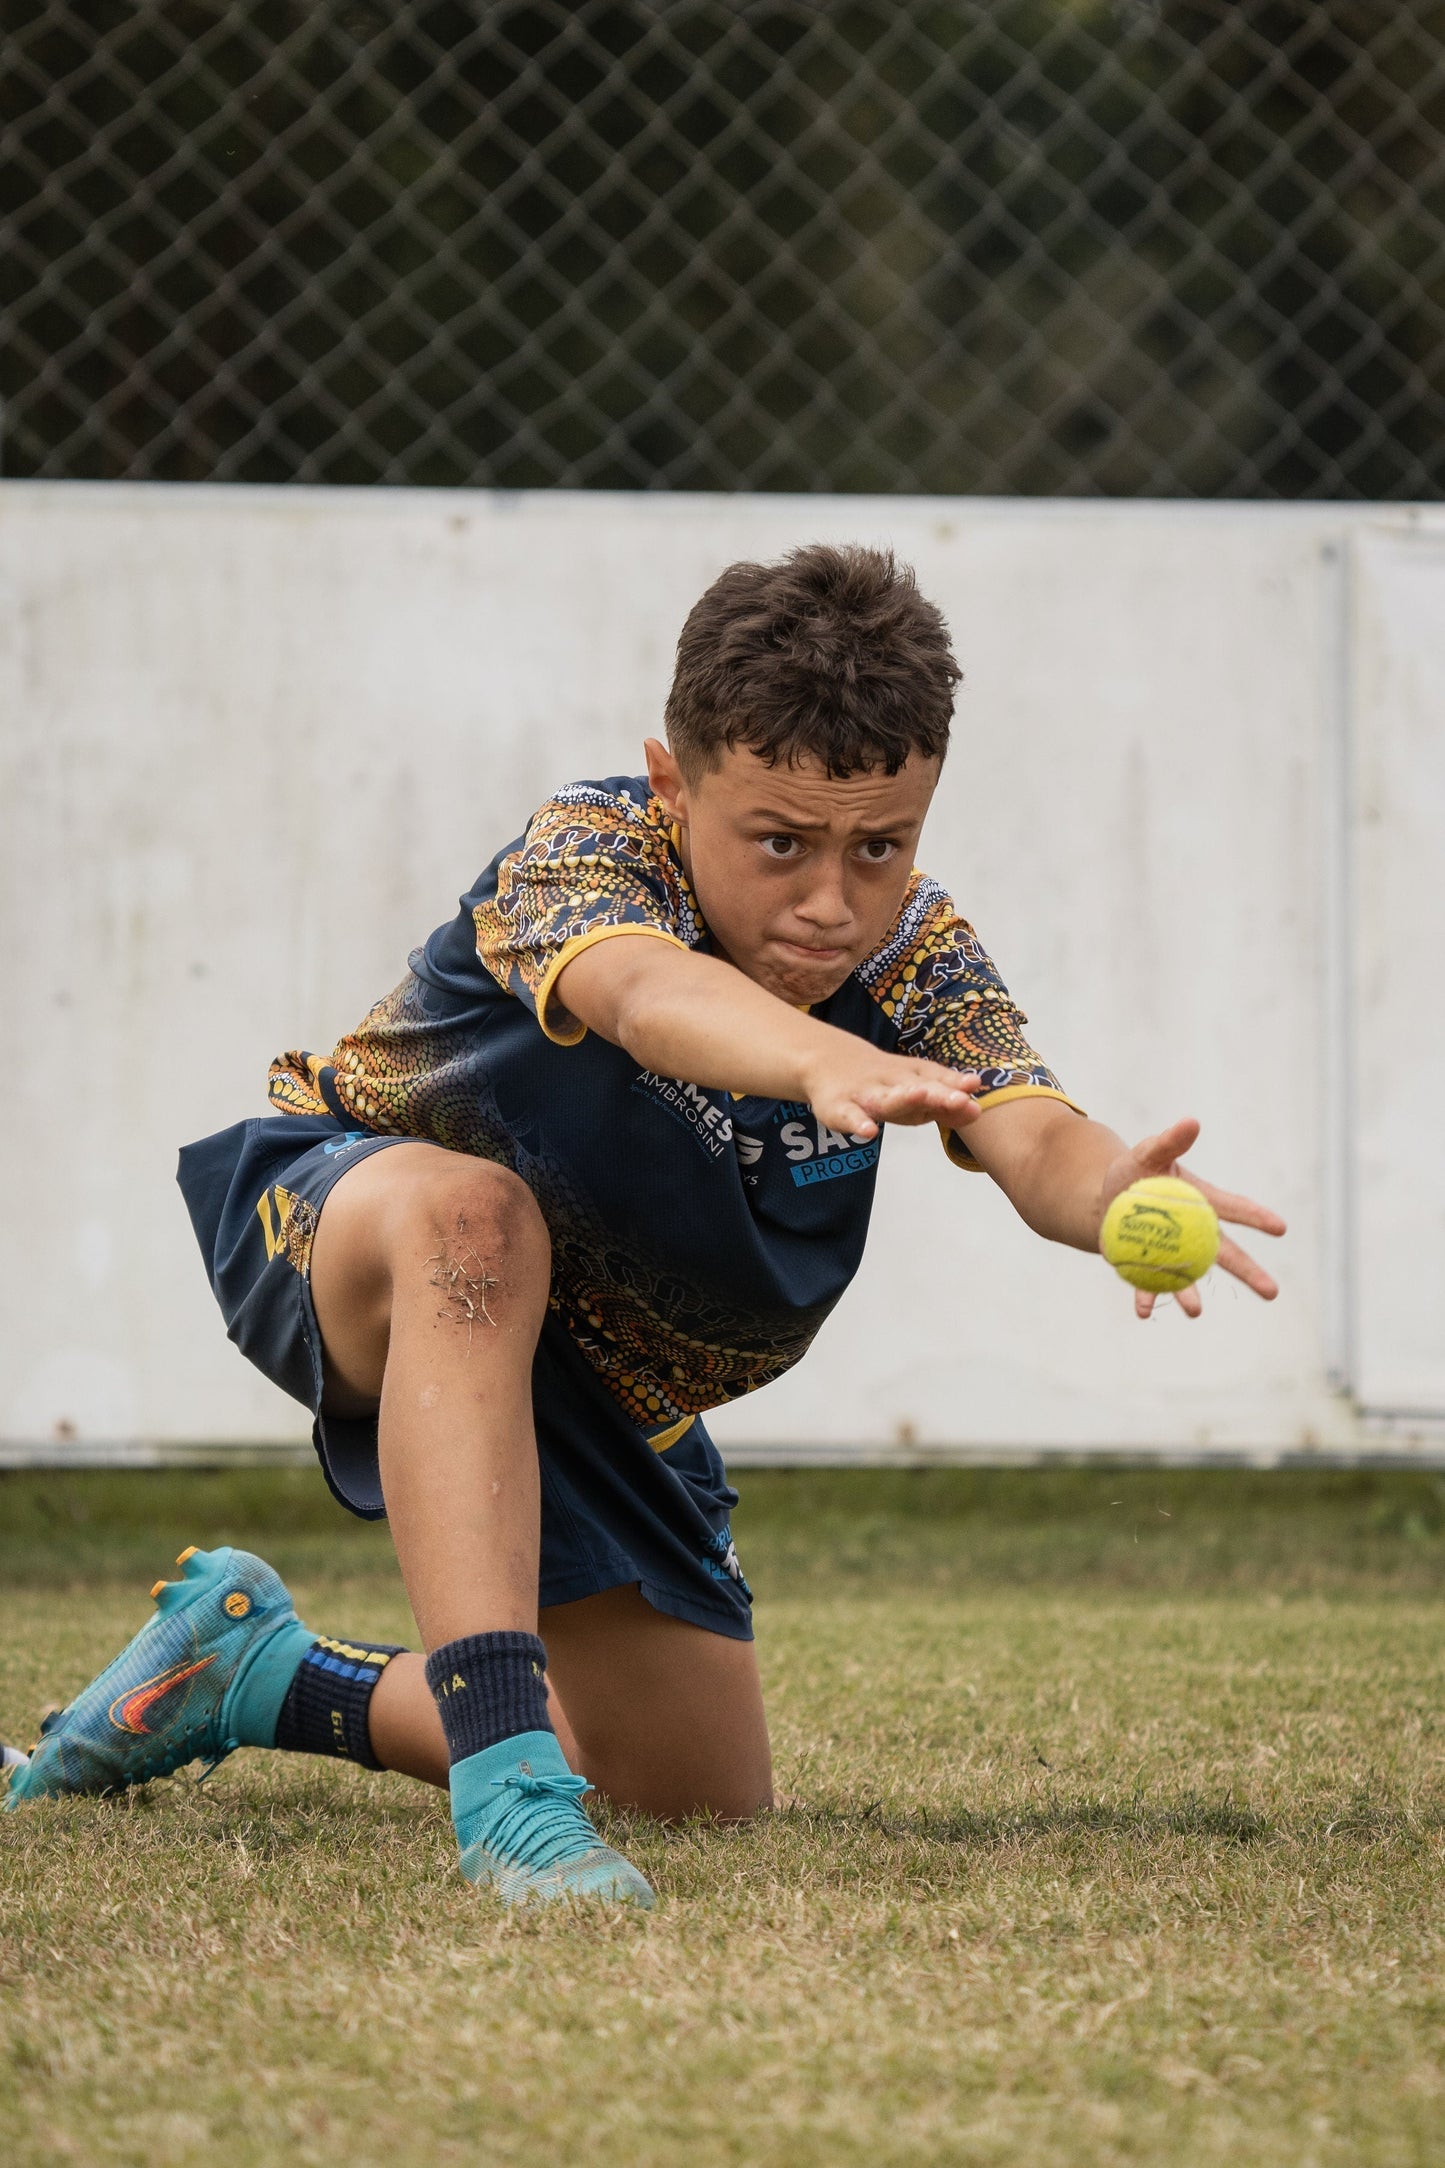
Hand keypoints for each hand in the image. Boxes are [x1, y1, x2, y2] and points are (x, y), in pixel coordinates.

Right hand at [802, 1042, 982, 1140]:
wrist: (822, 1061)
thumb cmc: (877, 1082)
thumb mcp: (910, 1088)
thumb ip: (942, 1103)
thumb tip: (977, 1111)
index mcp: (907, 1077)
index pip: (934, 1079)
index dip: (954, 1083)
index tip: (975, 1085)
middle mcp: (889, 1082)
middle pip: (916, 1088)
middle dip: (939, 1093)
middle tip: (962, 1098)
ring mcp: (863, 1095)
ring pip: (885, 1098)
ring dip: (903, 1098)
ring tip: (922, 1097)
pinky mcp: (836, 1108)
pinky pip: (846, 1116)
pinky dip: (856, 1123)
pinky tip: (869, 1133)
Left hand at [1099, 1117, 1285, 1320]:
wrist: (1104, 1200)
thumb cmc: (1132, 1172)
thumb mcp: (1147, 1153)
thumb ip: (1169, 1142)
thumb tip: (1192, 1122)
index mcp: (1202, 1202)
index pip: (1234, 1208)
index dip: (1257, 1217)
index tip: (1280, 1228)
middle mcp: (1195, 1232)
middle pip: (1226, 1254)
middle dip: (1250, 1272)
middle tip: (1273, 1292)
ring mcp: (1174, 1253)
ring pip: (1189, 1277)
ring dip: (1191, 1295)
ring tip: (1195, 1313)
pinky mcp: (1148, 1267)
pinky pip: (1149, 1285)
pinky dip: (1145, 1297)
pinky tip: (1141, 1311)